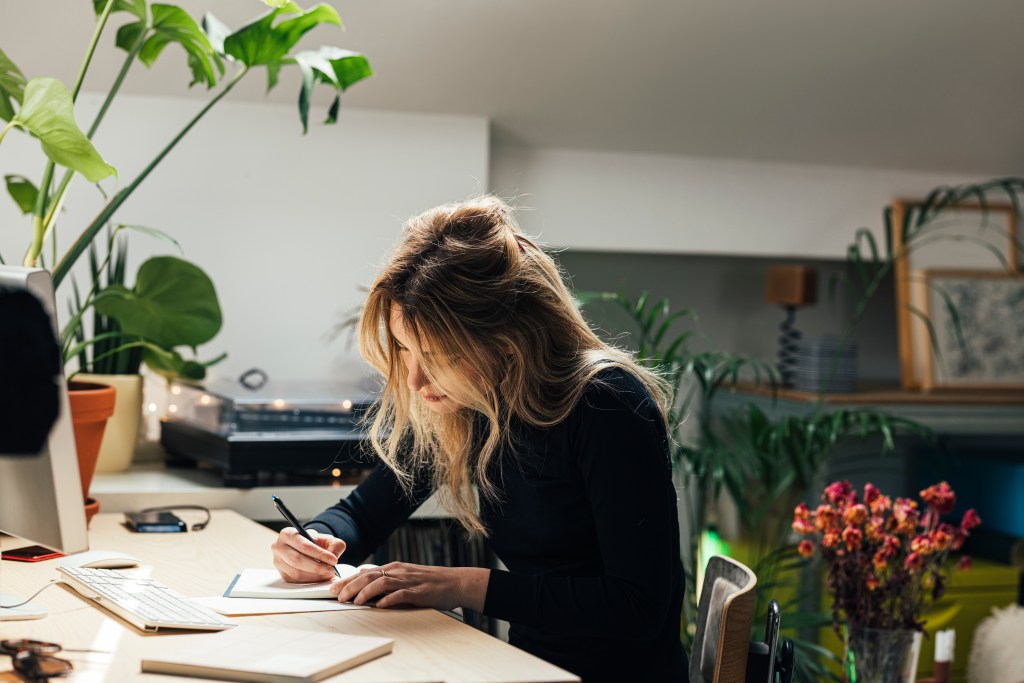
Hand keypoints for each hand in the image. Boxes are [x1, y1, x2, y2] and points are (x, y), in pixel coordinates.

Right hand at [271, 527, 345, 582]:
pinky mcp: (281, 574)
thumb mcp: (327, 539)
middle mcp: (279, 547)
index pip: (303, 545)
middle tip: (331, 570)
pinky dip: (310, 581)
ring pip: (296, 573)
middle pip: (297, 560)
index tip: (333, 560)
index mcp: (288, 534)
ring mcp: (278, 562)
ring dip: (314, 576)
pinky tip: (320, 577)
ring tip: (327, 574)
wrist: (306, 548)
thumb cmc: (316, 543)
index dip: (319, 554)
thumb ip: (334, 545)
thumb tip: (334, 556)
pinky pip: (295, 580)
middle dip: (317, 567)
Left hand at [331, 562, 489, 610]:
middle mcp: (399, 571)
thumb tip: (365, 580)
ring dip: (365, 592)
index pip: (366, 572)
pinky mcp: (419, 591)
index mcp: (395, 568)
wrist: (456, 582)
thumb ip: (387, 578)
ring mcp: (409, 581)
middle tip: (337, 596)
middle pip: (369, 575)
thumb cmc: (430, 581)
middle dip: (350, 585)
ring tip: (353, 601)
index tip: (333, 588)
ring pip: (381, 582)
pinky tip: (380, 605)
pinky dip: (389, 599)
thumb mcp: (406, 576)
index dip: (348, 579)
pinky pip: (401, 594)